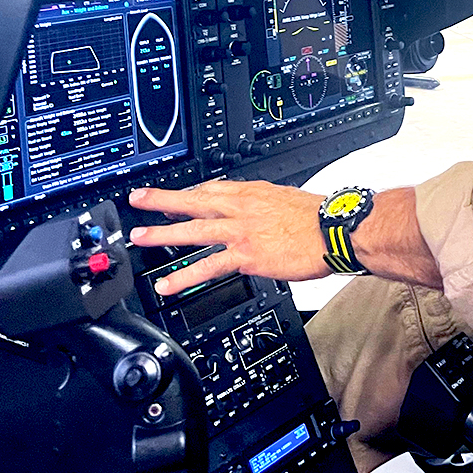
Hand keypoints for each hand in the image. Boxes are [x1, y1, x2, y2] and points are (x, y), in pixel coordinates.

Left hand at [126, 180, 329, 294]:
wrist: (334, 229)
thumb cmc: (317, 216)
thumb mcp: (283, 196)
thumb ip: (262, 203)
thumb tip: (254, 207)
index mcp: (250, 192)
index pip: (210, 189)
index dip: (187, 192)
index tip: (171, 196)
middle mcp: (240, 208)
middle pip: (193, 201)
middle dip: (162, 201)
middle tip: (138, 200)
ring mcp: (240, 232)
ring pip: (193, 230)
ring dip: (163, 234)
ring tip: (140, 238)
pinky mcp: (245, 256)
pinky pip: (209, 267)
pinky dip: (185, 276)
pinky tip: (168, 284)